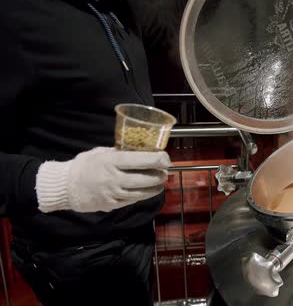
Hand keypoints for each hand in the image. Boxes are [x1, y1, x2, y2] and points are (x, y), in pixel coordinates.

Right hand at [35, 147, 170, 212]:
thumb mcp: (100, 153)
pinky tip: (148, 191)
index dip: (159, 159)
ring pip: (142, 192)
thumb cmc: (83, 166)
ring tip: (160, 182)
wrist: (65, 187)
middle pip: (146, 178)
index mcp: (112, 161)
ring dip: (155, 187)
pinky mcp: (112, 204)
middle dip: (160, 175)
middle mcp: (114, 178)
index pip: (142, 159)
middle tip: (166, 171)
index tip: (166, 158)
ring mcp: (114, 193)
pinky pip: (133, 200)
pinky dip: (143, 195)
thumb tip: (138, 150)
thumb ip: (118, 152)